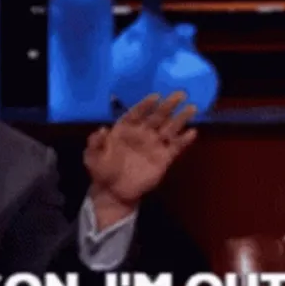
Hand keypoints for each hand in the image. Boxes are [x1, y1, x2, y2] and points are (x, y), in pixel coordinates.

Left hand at [84, 91, 196, 211]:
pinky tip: (193, 132)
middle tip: (180, 94)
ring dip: (180, 118)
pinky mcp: (163, 159)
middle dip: (168, 105)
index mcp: (124, 129)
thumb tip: (102, 129)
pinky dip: (184, 140)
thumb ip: (95, 142)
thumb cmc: (101, 171)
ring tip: (192, 107)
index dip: (145, 105)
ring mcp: (153, 145)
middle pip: (157, 117)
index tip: (155, 96)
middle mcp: (141, 133)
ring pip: (169, 128)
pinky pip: (175, 147)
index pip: (137, 113)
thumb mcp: (92, 157)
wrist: (113, 191)